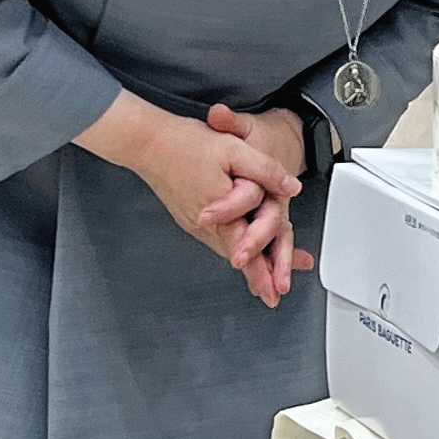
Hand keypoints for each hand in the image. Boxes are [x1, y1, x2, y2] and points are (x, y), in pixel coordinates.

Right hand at [82, 95, 309, 305]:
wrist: (147, 142)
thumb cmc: (184, 144)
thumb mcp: (233, 150)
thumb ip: (264, 170)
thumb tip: (291, 187)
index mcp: (220, 212)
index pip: (246, 249)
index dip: (262, 271)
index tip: (272, 291)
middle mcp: (205, 224)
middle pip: (236, 255)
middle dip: (256, 276)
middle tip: (270, 295)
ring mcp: (195, 223)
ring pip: (225, 248)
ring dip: (246, 262)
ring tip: (262, 278)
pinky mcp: (190, 217)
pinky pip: (216, 237)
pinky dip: (232, 246)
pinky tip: (238, 248)